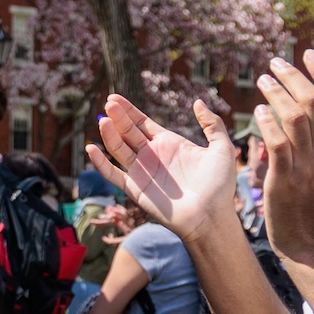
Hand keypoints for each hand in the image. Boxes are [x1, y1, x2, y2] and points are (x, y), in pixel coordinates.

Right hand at [86, 96, 237, 245]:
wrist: (211, 216)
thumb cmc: (219, 186)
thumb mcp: (222, 149)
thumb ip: (212, 125)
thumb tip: (198, 102)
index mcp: (168, 143)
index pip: (142, 122)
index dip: (128, 110)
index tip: (114, 98)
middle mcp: (151, 155)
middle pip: (128, 131)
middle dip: (118, 117)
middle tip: (109, 104)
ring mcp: (141, 172)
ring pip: (118, 149)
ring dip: (109, 135)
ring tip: (104, 120)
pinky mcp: (134, 189)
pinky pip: (113, 174)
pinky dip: (101, 163)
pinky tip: (92, 149)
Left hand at [252, 51, 313, 263]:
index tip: (308, 54)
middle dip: (294, 76)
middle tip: (275, 63)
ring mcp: (309, 165)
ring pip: (294, 117)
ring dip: (276, 93)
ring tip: (263, 79)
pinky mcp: (286, 179)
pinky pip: (276, 142)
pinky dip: (267, 121)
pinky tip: (258, 110)